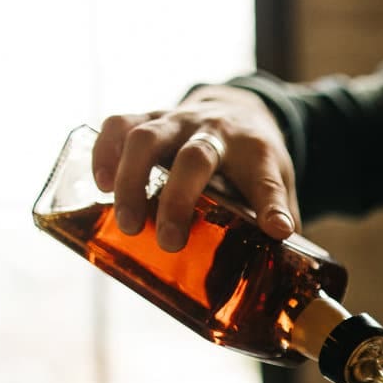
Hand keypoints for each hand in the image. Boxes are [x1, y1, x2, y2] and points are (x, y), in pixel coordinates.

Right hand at [91, 86, 301, 252]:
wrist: (238, 108)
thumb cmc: (255, 159)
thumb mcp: (279, 184)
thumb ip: (278, 219)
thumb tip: (281, 273)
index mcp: (257, 154)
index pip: (266, 180)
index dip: (272, 207)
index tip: (276, 231)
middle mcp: (216, 132)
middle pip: (195, 158)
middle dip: (179, 200)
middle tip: (169, 243)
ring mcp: (179, 120)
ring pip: (148, 138)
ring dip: (132, 180)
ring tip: (128, 223)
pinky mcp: (149, 116)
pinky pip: (120, 124)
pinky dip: (105, 151)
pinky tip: (101, 184)